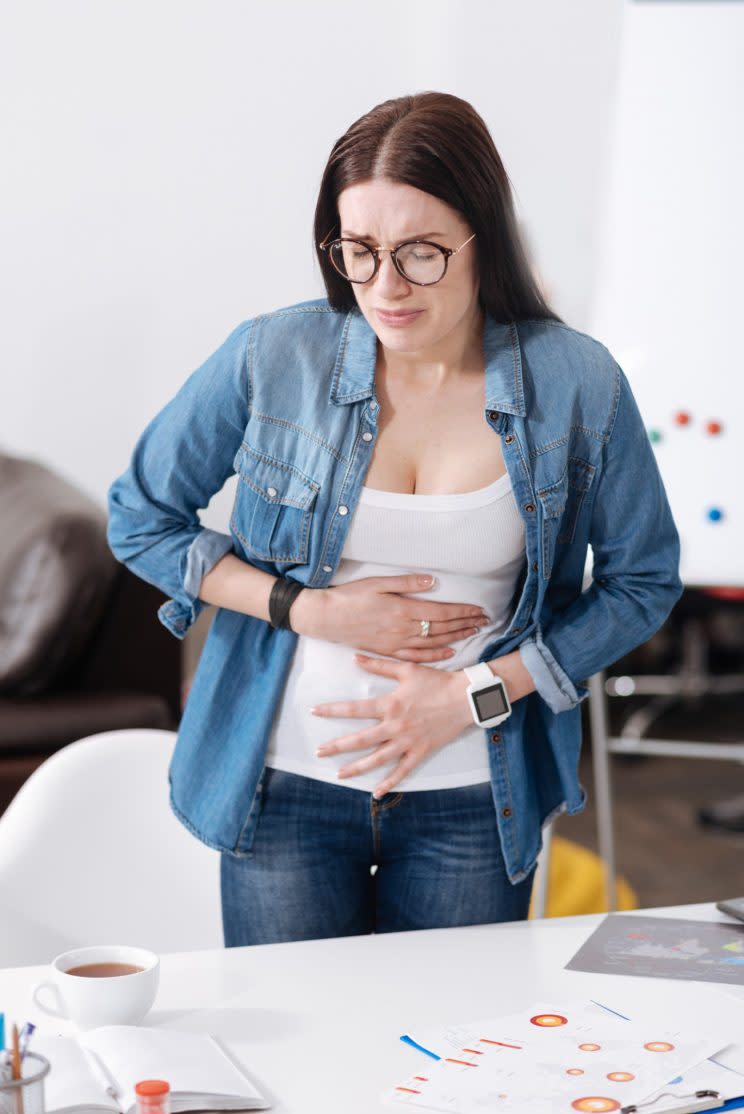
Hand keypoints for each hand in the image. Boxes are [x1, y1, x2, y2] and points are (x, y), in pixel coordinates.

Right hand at [290, 574, 488, 662]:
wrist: (325, 618)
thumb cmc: (350, 597)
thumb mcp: (378, 583)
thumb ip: (407, 583)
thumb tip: (433, 581)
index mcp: (403, 609)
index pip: (442, 612)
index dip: (463, 612)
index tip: (479, 610)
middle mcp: (403, 629)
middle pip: (442, 628)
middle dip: (465, 624)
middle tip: (484, 621)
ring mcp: (396, 643)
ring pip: (433, 643)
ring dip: (456, 638)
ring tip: (473, 633)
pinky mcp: (388, 652)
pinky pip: (417, 657)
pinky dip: (436, 655)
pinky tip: (449, 652)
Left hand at [311, 655, 472, 796]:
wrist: (465, 698)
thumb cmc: (437, 681)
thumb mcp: (406, 669)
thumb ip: (379, 666)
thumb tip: (355, 657)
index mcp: (390, 705)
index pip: (354, 709)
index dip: (332, 710)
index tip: (314, 711)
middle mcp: (395, 726)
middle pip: (360, 739)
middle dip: (337, 746)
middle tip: (319, 752)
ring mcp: (408, 742)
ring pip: (377, 759)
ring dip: (357, 768)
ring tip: (339, 775)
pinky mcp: (421, 752)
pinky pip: (403, 771)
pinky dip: (390, 783)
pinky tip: (377, 792)